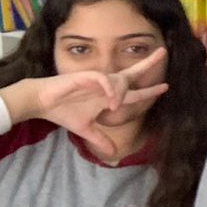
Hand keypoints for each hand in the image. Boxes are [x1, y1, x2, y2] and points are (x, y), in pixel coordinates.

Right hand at [3, 49, 169, 158]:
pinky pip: (102, 78)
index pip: (133, 92)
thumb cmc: (63, 112)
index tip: (166, 86)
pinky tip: (110, 100)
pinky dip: (109, 88)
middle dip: (147, 64)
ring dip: (122, 92)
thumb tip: (113, 153)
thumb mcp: (85, 130)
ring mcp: (95, 81)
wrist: (41, 103)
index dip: (149, 90)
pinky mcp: (84, 77)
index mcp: (108, 96)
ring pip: (118, 79)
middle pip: (131, 74)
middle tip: (163, 53)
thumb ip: (100, 140)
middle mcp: (105, 86)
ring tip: (115, 106)